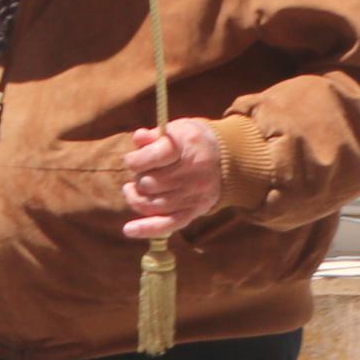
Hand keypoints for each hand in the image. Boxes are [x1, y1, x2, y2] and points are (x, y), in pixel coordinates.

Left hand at [121, 118, 223, 239]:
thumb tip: (138, 137)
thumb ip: (154, 135)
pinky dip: (146, 228)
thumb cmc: (194, 141)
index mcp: (188, 145)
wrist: (230, 157)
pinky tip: (129, 229)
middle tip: (144, 172)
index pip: (148, 159)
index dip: (133, 160)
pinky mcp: (196, 210)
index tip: (134, 159)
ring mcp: (195, 193)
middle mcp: (193, 171)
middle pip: (147, 183)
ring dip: (137, 198)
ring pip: (151, 204)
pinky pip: (168, 224)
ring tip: (135, 189)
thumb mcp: (177, 130)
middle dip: (138, 178)